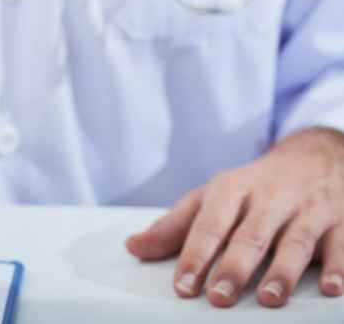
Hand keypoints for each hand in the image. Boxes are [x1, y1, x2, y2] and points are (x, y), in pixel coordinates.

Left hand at [126, 127, 343, 307]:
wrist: (313, 157)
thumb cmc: (253, 187)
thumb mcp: (211, 197)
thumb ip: (174, 226)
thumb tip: (133, 248)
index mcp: (231, 190)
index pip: (209, 225)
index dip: (194, 255)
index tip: (183, 286)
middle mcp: (269, 198)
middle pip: (250, 235)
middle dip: (234, 267)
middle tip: (219, 297)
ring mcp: (307, 209)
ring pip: (294, 242)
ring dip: (282, 271)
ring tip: (268, 298)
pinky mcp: (340, 222)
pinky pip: (340, 245)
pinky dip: (338, 267)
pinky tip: (331, 288)